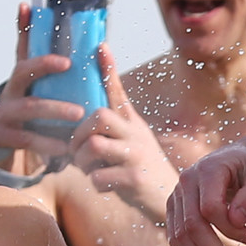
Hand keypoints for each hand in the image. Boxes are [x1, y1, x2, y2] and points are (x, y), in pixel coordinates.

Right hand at [0, 4, 88, 165]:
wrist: (7, 152)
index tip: (28, 6)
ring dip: (55, 109)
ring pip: (29, 107)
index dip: (23, 25)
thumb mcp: (43, 94)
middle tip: (68, 64)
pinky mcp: (1, 136)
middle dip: (43, 65)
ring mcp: (2, 113)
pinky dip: (48, 143)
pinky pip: (28, 138)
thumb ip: (58, 74)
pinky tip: (66, 147)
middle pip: (21, 71)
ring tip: (78, 114)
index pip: (21, 46)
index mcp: (20, 78)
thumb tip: (88, 43)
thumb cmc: (34, 118)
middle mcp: (8, 90)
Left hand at [70, 45, 177, 216]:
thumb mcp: (133, 141)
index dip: (108, 70)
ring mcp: (136, 156)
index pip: (118, 92)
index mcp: (132, 123)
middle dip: (79, 132)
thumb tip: (88, 117)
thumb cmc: (142, 168)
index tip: (101, 46)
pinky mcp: (134, 180)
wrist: (169, 198)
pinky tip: (103, 185)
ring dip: (81, 160)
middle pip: (99, 117)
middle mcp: (136, 134)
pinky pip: (99, 177)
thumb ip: (114, 127)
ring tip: (87, 168)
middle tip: (75, 148)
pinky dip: (94, 182)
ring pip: (94, 146)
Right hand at [169, 142, 245, 245]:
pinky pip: (177, 240)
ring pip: (179, 238)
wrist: (240, 160)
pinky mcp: (174, 212)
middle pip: (191, 227)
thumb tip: (238, 220)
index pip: (210, 209)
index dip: (230, 230)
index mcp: (206, 170)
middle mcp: (185, 182)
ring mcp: (176, 197)